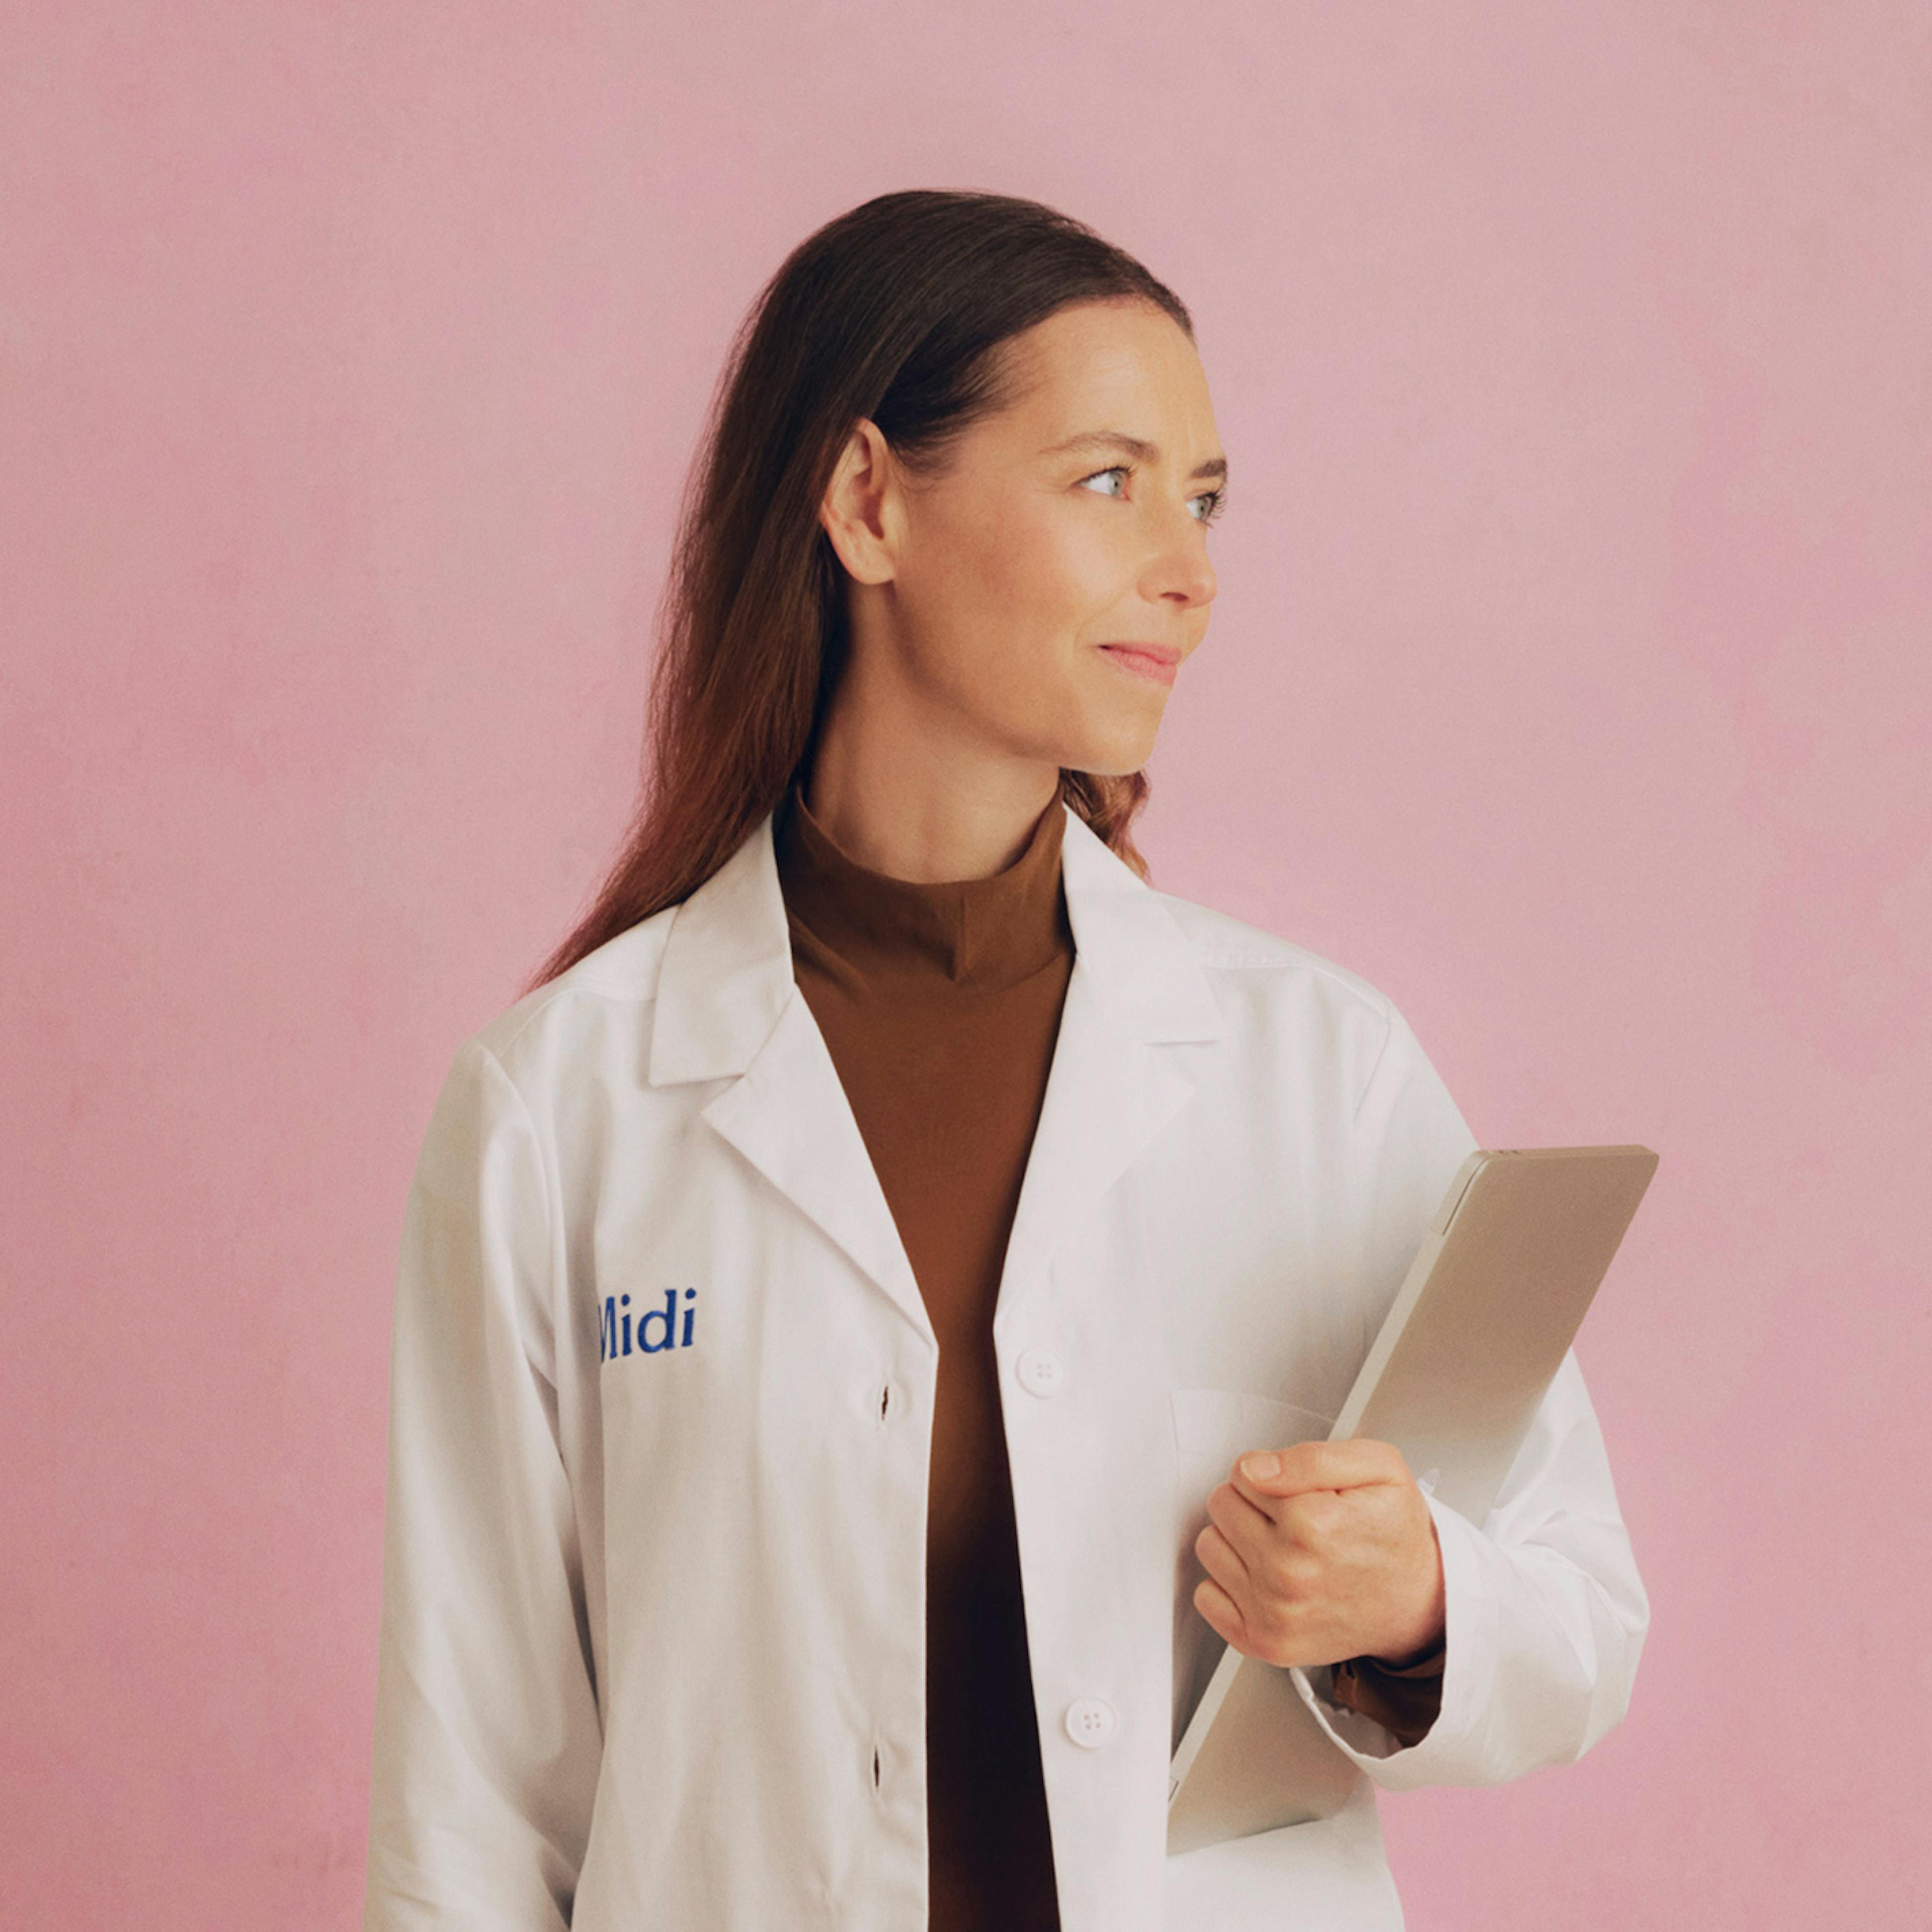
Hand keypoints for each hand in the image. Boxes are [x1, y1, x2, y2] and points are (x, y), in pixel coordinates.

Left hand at [1192, 1437, 1445, 1670]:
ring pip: (1210, 1546)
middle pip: (1221, 1505)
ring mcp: (1274, 1613)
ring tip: (1282, 1547)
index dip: (1270, 1475)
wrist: (1419, 1603)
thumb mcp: (1378, 1468)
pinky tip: (1265, 1579)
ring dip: (1238, 1541)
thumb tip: (1253, 1469)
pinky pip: (1206, 1597)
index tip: (1301, 1492)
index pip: (1242, 1473)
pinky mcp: (1264, 1643)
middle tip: (1293, 1519)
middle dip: (1251, 1503)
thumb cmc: (1395, 1532)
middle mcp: (1289, 1572)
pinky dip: (1229, 1584)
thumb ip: (1310, 1457)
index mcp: (1313, 1524)